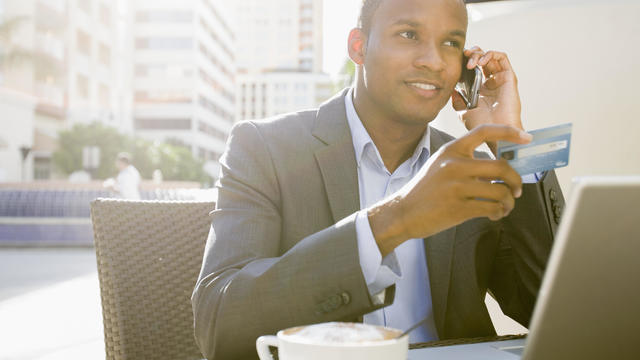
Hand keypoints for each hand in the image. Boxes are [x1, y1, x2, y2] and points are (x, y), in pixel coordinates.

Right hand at [368, 124, 531, 256]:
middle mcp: (454, 165)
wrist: (402, 212)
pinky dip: (498, 213)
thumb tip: (498, 169)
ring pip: (500, 191)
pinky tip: (494, 214)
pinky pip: (491, 208)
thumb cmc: (424, 191)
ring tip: (504, 206)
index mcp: (451, 151)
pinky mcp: (458, 208)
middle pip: (501, 167)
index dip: (509, 132)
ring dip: (509, 201)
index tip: (526, 138)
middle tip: (516, 189)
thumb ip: (465, 163)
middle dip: (516, 180)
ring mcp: (456, 187)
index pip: (484, 132)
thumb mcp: (440, 166)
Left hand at [452, 47, 522, 153]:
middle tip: (463, 57)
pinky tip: (481, 61)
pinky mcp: (509, 77)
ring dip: (479, 54)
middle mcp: (491, 82)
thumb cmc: (482, 125)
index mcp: (481, 89)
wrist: (495, 131)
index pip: (473, 69)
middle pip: (482, 60)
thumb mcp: (464, 112)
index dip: (465, 62)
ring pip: (491, 57)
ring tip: (471, 62)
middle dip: (471, 54)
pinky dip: (491, 54)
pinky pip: (502, 58)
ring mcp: (500, 79)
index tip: (455, 61)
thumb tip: (451, 90)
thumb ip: (458, 100)